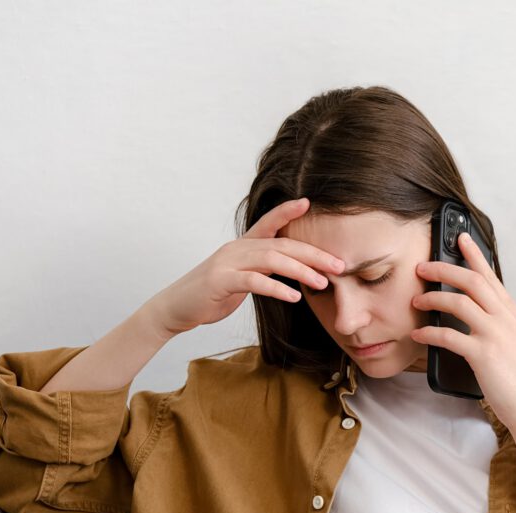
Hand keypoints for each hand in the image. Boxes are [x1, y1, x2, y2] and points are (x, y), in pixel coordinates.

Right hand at [145, 198, 344, 336]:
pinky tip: (294, 296)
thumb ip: (264, 270)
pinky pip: (254, 282)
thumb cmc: (212, 293)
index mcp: (243, 245)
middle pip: (281, 244)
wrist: (176, 307)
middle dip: (313, 254)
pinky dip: (277, 288)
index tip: (308, 203)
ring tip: (322, 283)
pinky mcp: (221, 282)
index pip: (269, 222)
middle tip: (339, 265)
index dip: (287, 211)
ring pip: (271, 260)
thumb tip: (293, 270)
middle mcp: (237, 248)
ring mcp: (228, 263)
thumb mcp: (242, 277)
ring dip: (301, 271)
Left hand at [411, 231, 515, 426]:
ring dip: (433, 298)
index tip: (461, 239)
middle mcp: (506, 319)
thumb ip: (498, 322)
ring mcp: (495, 335)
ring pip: (459, 303)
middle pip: (472, 281)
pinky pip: (449, 335)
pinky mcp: (483, 354)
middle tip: (422, 268)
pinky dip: (430, 332)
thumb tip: (473, 310)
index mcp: (514, 313)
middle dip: (443, 270)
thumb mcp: (515, 341)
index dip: (474, 256)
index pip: (491, 277)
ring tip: (417, 301)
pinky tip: (419, 333)